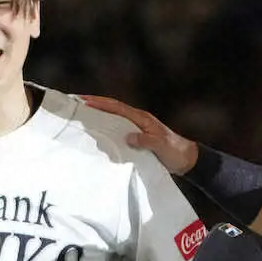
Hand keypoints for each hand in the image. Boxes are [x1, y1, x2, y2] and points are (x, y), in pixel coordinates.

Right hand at [80, 96, 198, 174]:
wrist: (186, 160)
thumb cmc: (174, 152)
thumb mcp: (161, 146)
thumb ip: (146, 141)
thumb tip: (128, 137)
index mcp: (142, 118)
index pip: (116, 107)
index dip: (100, 103)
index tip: (83, 100)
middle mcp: (137, 120)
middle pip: (112, 109)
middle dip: (94, 105)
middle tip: (75, 104)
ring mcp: (136, 129)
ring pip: (113, 119)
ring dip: (98, 116)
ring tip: (80, 116)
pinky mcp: (136, 139)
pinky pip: (117, 130)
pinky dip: (105, 128)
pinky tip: (96, 134)